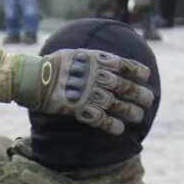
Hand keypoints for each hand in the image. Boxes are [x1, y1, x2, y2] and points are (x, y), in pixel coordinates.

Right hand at [13, 48, 155, 131]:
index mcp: (97, 60)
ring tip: (140, 117)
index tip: (146, 76)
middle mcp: (96, 76)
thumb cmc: (54, 65)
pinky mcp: (79, 109)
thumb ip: (95, 59)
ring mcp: (88, 93)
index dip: (137, 71)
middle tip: (149, 100)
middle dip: (139, 94)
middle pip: (125, 86)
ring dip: (130, 111)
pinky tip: (120, 129)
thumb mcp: (77, 54)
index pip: (124, 64)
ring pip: (117, 104)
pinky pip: (101, 119)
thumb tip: (110, 63)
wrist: (35, 78)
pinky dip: (112, 125)